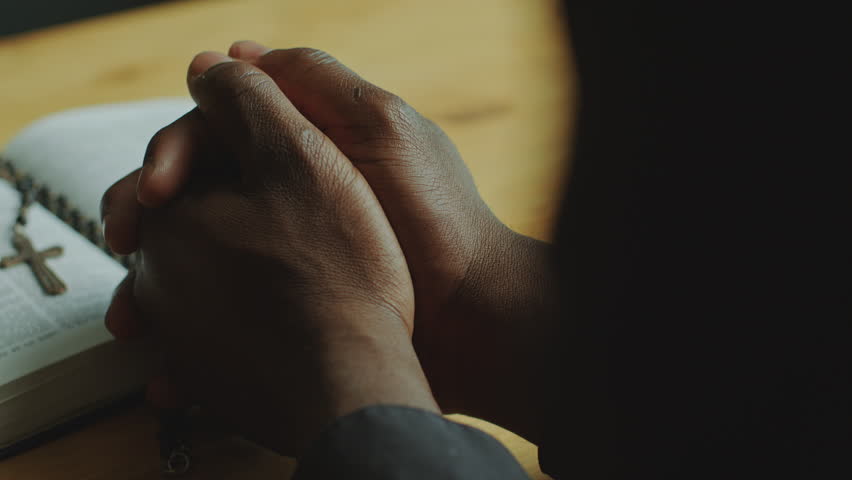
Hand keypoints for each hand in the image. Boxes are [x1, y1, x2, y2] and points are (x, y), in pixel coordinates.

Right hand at [104, 42, 556, 442]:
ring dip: (154, 280)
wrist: (472, 315)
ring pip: (197, 252)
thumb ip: (316, 83)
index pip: (216, 130)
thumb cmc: (436, 220)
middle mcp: (289, 192)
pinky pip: (222, 307)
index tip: (153, 192)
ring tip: (132, 318)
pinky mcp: (287, 301)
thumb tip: (236, 52)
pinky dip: (191, 329)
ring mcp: (286, 249)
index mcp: (304, 144)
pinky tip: (169, 358)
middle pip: (195, 190)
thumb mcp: (383, 130)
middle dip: (147, 214)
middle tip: (124, 244)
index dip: (174, 151)